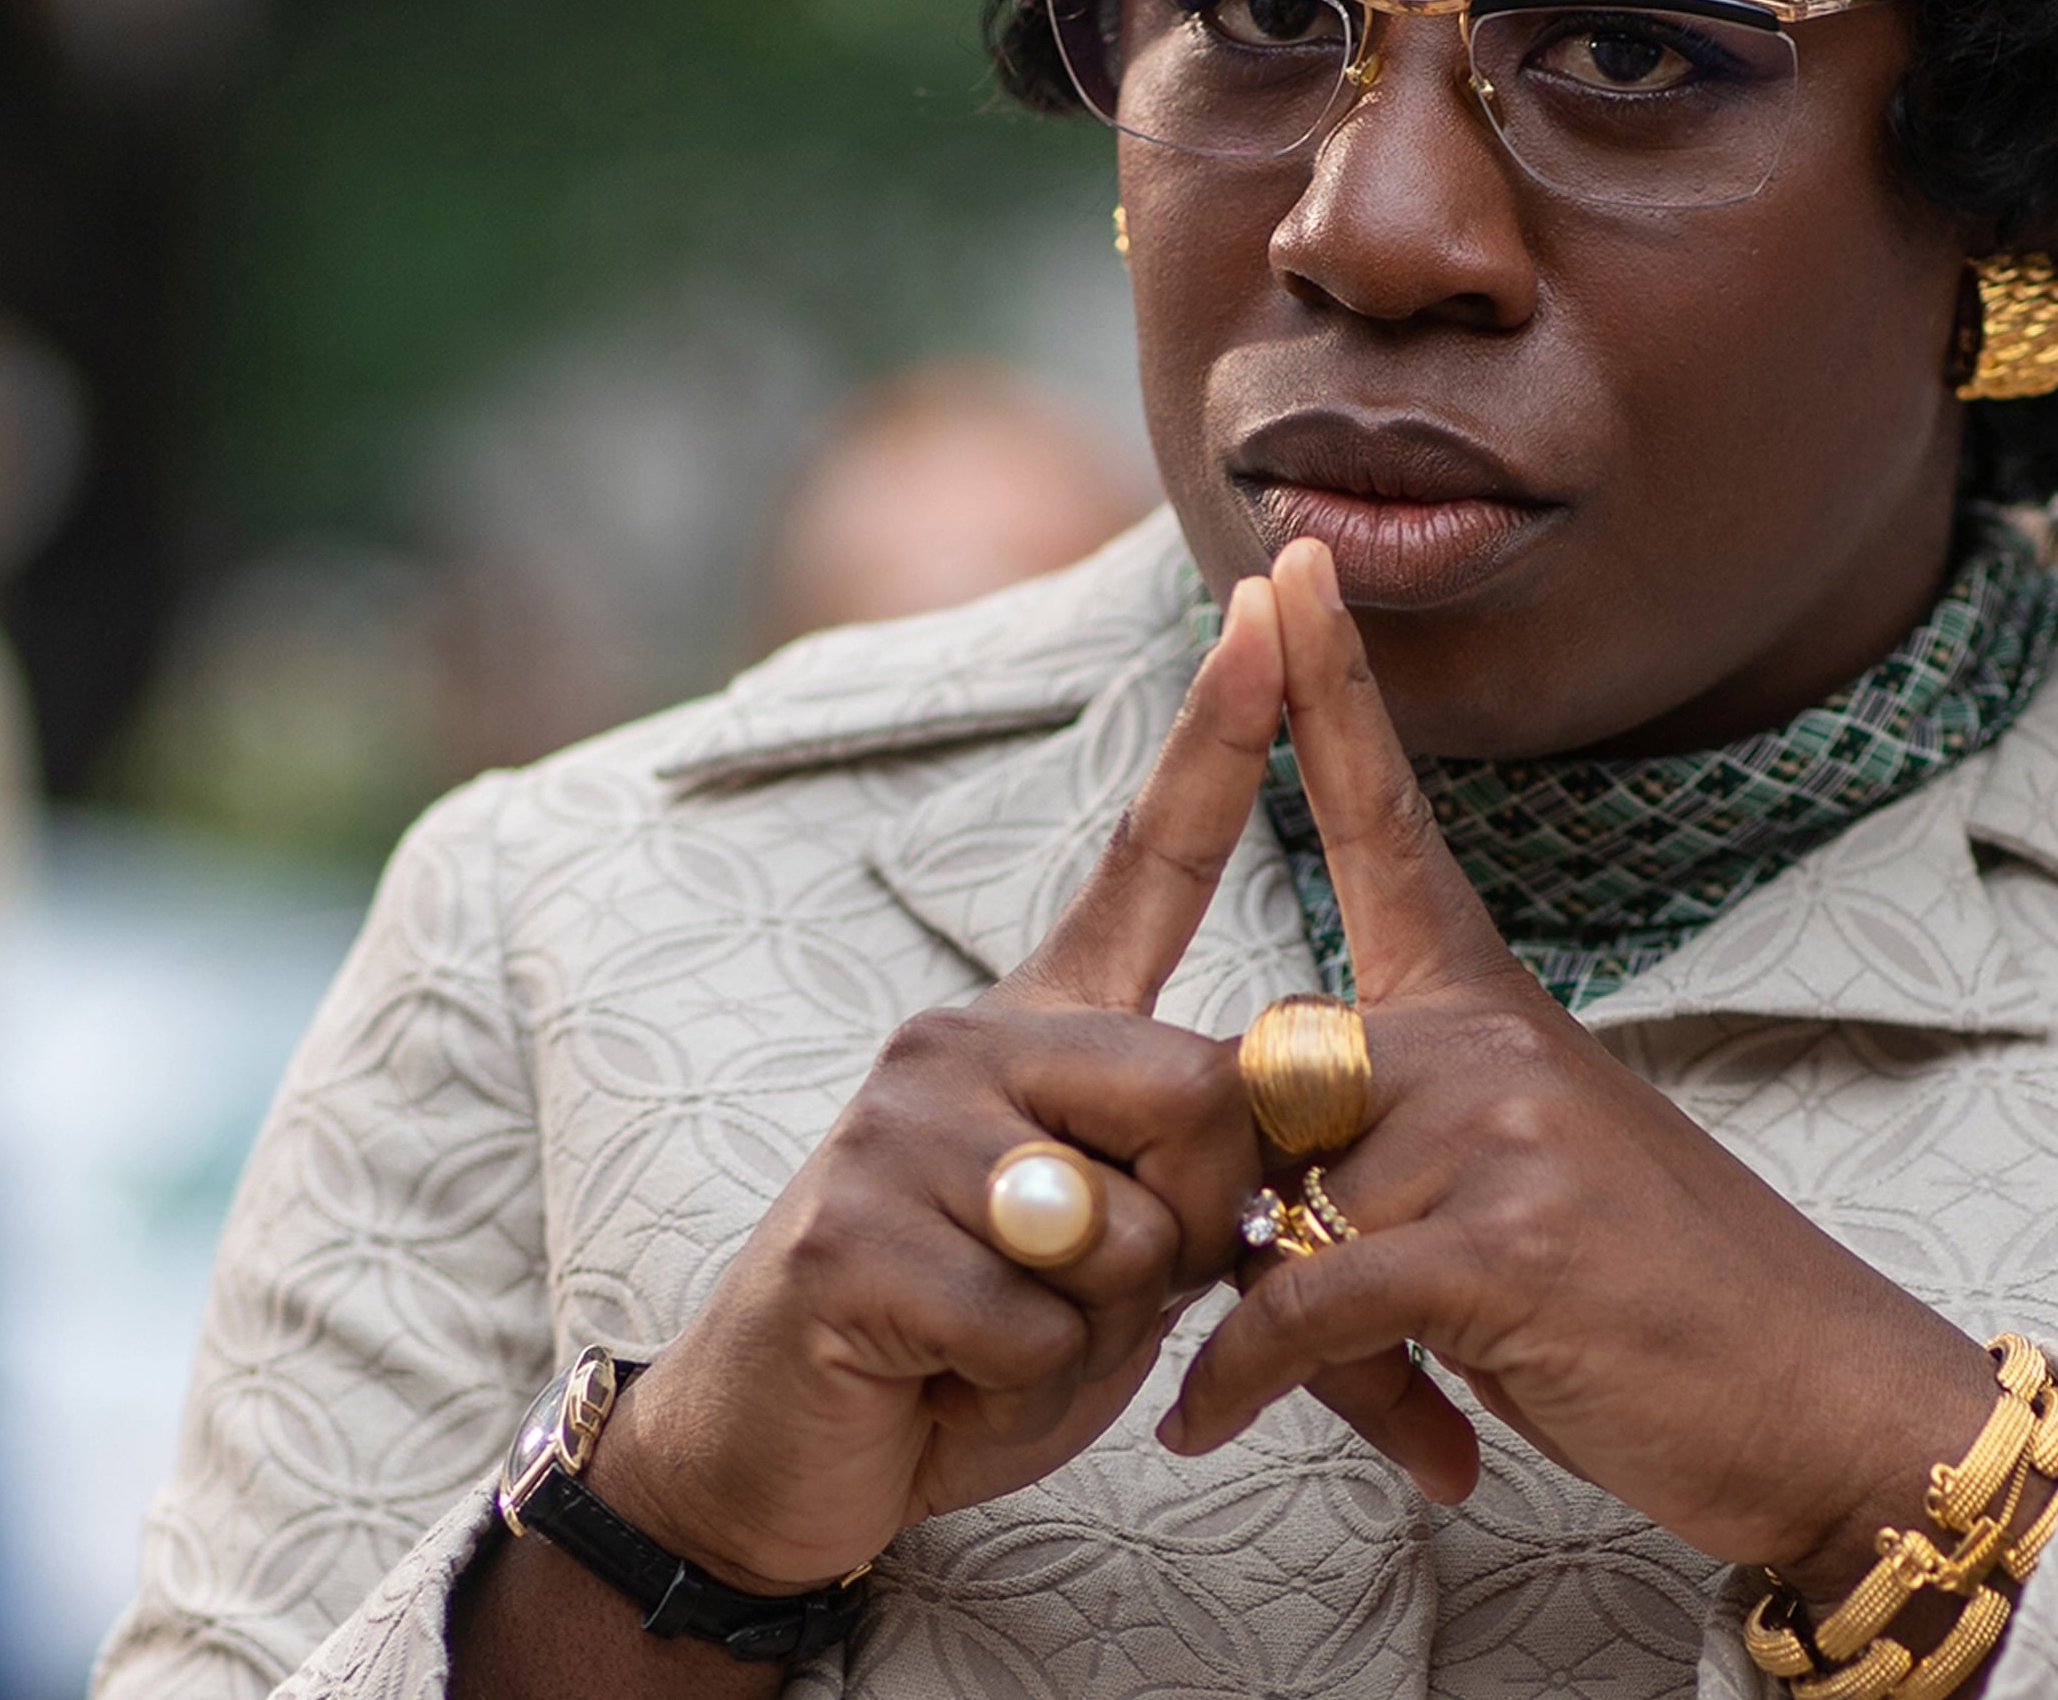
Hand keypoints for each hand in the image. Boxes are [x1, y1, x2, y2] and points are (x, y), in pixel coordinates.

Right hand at [584, 575, 1288, 1596]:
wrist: (786, 1448)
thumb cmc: (968, 1344)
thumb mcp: (1111, 1255)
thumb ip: (1188, 1176)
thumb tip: (1269, 1108)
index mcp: (1035, 1028)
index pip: (1146, 862)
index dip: (1220, 739)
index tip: (1272, 609)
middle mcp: (962, 1042)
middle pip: (1199, 1095)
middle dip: (1194, 1230)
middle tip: (1090, 1290)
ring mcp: (896, 1125)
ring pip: (1128, 1228)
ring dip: (1098, 1325)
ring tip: (1001, 1332)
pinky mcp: (851, 1233)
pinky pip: (1041, 1320)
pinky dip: (1024, 1382)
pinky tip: (938, 1370)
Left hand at [1160, 541, 2001, 1599]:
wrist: (1837, 1417)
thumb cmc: (1667, 1323)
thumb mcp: (1518, 1208)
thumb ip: (1393, 1164)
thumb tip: (1261, 1209)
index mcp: (1498, 1010)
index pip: (1392, 821)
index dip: (1326, 693)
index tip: (1286, 561)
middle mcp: (1491, 1041)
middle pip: (1264, 1083)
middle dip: (1243, 1228)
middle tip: (1299, 1349)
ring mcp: (1499, 1131)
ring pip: (1272, 1202)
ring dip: (1270, 1329)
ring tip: (1382, 1407)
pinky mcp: (1496, 1244)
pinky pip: (1297, 1294)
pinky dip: (1240, 1378)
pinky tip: (1207, 1433)